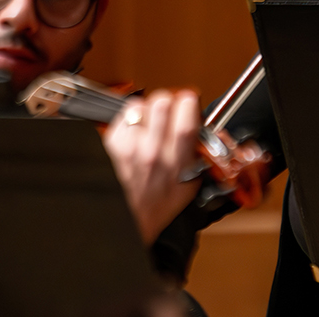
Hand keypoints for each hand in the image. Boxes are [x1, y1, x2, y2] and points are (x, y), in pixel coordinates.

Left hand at [103, 89, 202, 243]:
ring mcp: (130, 148)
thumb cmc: (159, 203)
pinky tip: (137, 130)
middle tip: (170, 108)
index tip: (189, 102)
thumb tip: (204, 129)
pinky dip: (131, 117)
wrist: (131, 218)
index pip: (186, 123)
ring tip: (152, 121)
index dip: (189, 103)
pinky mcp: (113, 145)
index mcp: (177, 163)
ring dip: (148, 109)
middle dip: (169, 100)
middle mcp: (152, 153)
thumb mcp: (190, 184)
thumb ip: (199, 155)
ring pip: (140, 106)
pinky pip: (124, 115)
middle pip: (161, 104)